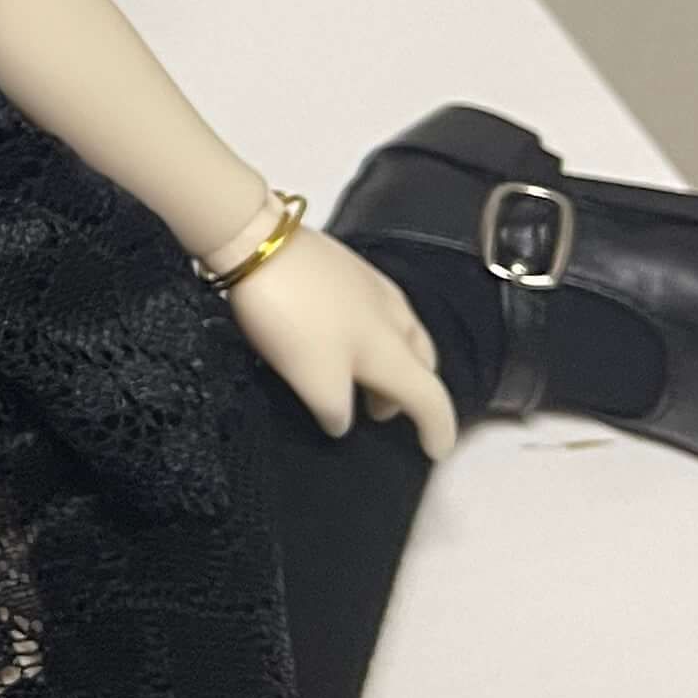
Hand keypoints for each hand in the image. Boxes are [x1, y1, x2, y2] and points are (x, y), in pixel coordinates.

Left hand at [229, 228, 456, 458]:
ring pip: (401, 336)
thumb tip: (342, 421)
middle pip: (421, 363)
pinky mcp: (349, 269)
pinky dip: (372, 341)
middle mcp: (395, 317)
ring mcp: (374, 287)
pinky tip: (341, 341)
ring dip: (390, 366)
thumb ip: (335, 409)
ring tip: (358, 382)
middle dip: (409, 393)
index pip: (431, 397)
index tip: (436, 453)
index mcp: (394, 350)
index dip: (438, 429)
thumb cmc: (293, 319)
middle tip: (377, 413)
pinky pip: (378, 316)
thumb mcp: (313, 380)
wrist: (259, 244)